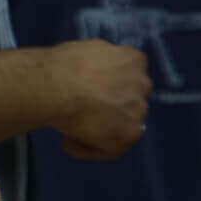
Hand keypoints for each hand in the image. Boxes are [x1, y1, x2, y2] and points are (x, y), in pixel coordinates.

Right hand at [47, 39, 150, 158]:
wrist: (58, 87)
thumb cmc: (62, 67)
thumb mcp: (86, 51)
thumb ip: (100, 64)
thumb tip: (93, 77)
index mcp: (133, 59)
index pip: (127, 78)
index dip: (106, 88)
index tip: (86, 93)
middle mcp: (142, 83)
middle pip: (127, 102)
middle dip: (106, 109)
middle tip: (79, 112)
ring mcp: (139, 109)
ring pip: (120, 126)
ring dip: (97, 131)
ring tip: (68, 130)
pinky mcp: (130, 133)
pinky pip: (110, 149)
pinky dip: (88, 149)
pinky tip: (66, 142)